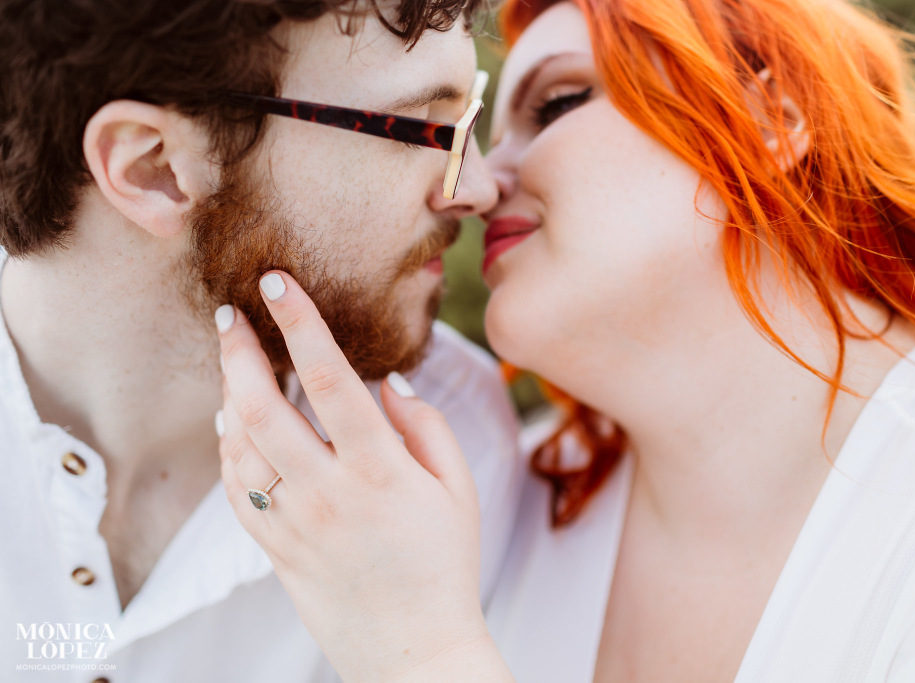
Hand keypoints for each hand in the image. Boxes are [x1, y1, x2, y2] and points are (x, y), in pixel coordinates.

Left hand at [215, 271, 510, 680]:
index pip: (328, 378)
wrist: (413, 649)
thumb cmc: (444, 565)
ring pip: (238, 445)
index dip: (299, 322)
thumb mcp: (459, 490)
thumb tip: (388, 381)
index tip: (277, 283)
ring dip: (228, 395)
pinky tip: (233, 424)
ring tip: (234, 362)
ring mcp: (294, 523)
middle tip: (228, 315)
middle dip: (239, 350)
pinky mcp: (275, 549)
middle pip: (263, 405)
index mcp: (380, 470)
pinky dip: (226, 448)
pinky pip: (234, 489)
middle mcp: (328, 492)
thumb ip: (427, 426)